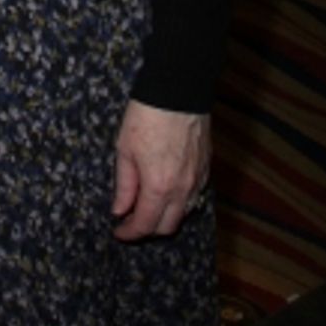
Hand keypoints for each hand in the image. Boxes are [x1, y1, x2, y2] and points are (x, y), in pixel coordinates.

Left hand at [112, 99, 209, 240]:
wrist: (178, 93)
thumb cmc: (147, 117)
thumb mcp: (125, 150)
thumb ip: (124, 185)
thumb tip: (120, 210)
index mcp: (159, 187)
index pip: (145, 224)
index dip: (130, 233)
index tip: (119, 232)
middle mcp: (183, 189)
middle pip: (168, 226)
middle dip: (148, 229)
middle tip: (131, 221)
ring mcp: (198, 180)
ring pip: (184, 213)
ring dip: (166, 216)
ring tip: (148, 206)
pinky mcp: (206, 168)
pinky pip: (195, 196)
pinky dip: (180, 202)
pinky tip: (167, 192)